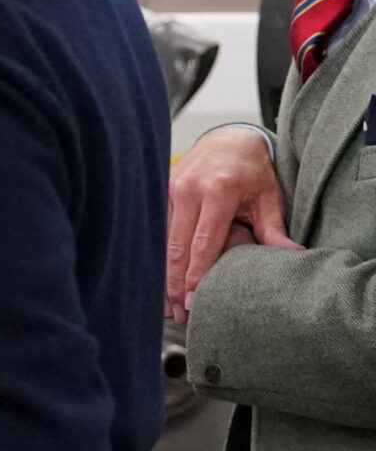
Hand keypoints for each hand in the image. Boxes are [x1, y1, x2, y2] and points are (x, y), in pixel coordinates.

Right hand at [166, 126, 298, 319]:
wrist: (228, 138)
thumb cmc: (251, 170)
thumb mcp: (268, 196)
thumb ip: (274, 229)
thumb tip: (294, 257)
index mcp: (216, 191)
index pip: (202, 243)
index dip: (196, 274)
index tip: (194, 300)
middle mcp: (188, 190)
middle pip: (176, 247)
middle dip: (174, 283)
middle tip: (178, 312)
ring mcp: (169, 190)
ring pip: (161, 242)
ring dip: (163, 274)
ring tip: (167, 303)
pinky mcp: (160, 193)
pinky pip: (156, 231)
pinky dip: (158, 257)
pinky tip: (159, 279)